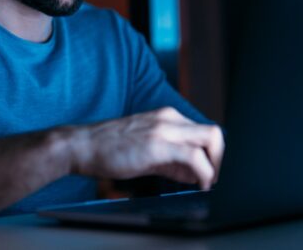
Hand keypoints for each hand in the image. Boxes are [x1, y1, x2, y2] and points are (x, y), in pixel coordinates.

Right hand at [66, 107, 224, 189]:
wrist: (82, 146)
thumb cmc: (110, 149)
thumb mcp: (147, 150)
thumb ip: (173, 161)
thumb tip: (195, 174)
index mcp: (168, 117)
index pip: (204, 132)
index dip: (214, 155)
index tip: (212, 173)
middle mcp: (170, 118)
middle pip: (214, 133)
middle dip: (220, 159)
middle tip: (214, 179)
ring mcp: (164, 129)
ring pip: (210, 139)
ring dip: (215, 166)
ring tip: (208, 184)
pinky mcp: (157, 145)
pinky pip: (194, 157)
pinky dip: (204, 173)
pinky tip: (200, 185)